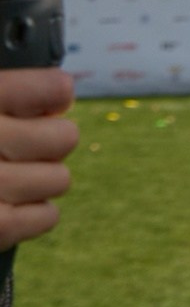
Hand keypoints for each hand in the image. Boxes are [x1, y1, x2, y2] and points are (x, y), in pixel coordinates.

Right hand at [0, 67, 76, 248]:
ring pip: (59, 180)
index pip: (51, 89)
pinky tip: (6, 204)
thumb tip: (60, 93)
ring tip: (4, 178)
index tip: (52, 98)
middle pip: (66, 139)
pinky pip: (46, 218)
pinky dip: (31, 215)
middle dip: (47, 143)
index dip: (54, 93)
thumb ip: (12, 95)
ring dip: (37, 181)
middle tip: (19, 147)